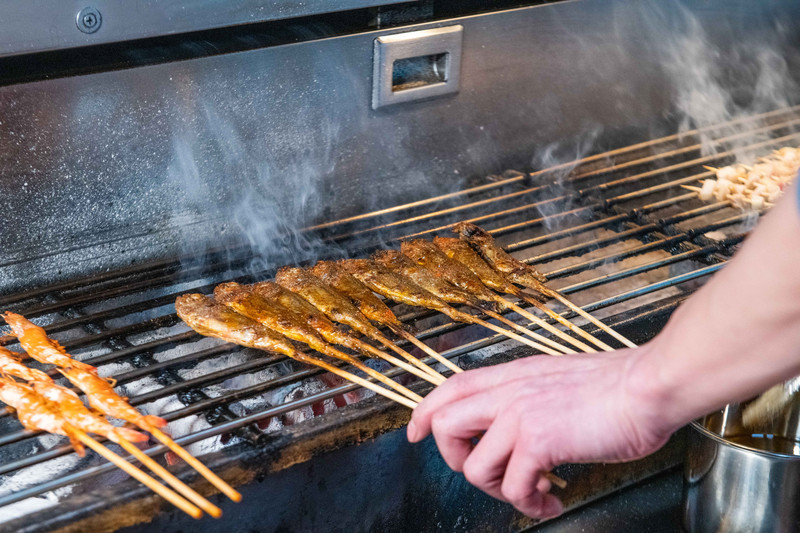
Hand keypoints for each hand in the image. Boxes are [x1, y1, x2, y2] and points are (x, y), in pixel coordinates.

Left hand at [407, 348, 673, 518]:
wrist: (648, 388)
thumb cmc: (616, 387)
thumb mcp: (558, 378)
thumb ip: (528, 395)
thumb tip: (513, 428)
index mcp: (512, 375)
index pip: (450, 387)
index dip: (424, 411)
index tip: (414, 431)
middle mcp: (508, 391)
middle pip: (443, 424)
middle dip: (455, 459)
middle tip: (489, 474)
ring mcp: (520, 414)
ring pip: (473, 466)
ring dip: (499, 489)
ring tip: (531, 489)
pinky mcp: (538, 440)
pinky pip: (513, 486)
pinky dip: (529, 502)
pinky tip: (551, 496)